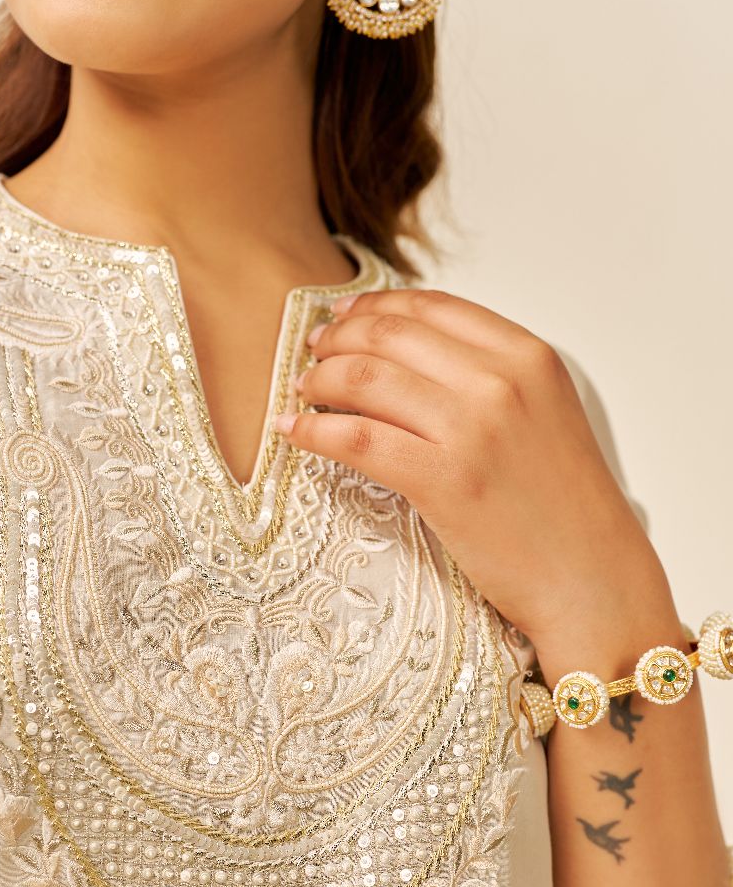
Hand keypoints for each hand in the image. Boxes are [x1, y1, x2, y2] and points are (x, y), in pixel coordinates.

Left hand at [273, 287, 663, 648]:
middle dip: (338, 339)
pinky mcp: (443, 480)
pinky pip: (356, 437)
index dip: (376, 307)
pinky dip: (314, 429)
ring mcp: (471, 429)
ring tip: (303, 390)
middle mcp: (500, 382)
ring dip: (319, 379)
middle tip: (312, 354)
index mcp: (527, 356)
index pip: (432, 307)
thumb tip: (411, 356)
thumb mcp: (544, 416)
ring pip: (365, 378)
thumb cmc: (564, 508)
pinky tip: (295, 431)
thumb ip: (492, 378)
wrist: (592, 580)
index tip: (345, 317)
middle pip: (390, 335)